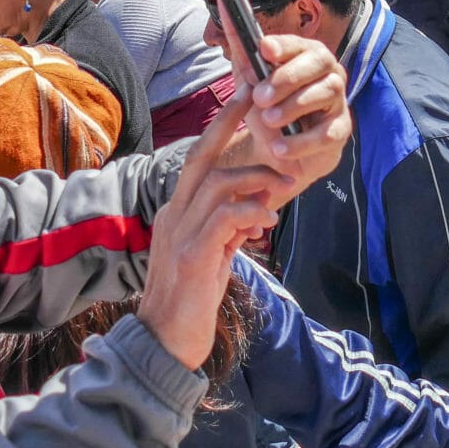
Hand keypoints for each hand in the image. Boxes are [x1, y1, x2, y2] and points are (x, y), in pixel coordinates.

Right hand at [136, 101, 272, 368]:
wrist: (162, 347)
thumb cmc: (189, 304)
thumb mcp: (210, 259)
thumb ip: (228, 232)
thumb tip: (254, 213)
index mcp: (175, 214)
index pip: (196, 161)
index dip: (218, 129)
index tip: (242, 102)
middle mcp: (172, 216)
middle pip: (199, 158)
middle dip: (227, 125)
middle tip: (256, 101)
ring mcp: (179, 235)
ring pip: (217, 184)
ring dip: (256, 178)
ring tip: (286, 185)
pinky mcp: (191, 257)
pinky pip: (224, 218)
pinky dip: (250, 211)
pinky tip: (268, 220)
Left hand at [214, 33, 349, 195]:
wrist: (279, 153)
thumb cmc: (267, 108)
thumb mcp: (249, 79)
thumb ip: (240, 45)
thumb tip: (224, 4)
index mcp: (306, 55)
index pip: (300, 43)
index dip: (284, 44)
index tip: (265, 49)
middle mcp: (328, 72)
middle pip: (319, 62)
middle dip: (288, 76)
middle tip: (260, 97)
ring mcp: (337, 101)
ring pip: (326, 92)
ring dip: (294, 106)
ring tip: (270, 120)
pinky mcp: (340, 130)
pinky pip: (327, 132)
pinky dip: (301, 141)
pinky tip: (280, 148)